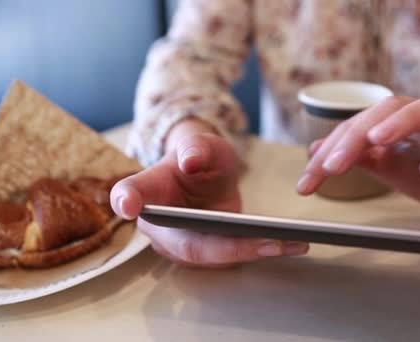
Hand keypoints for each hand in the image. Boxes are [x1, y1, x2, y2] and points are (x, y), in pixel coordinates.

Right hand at [112, 119, 308, 266]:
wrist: (204, 173)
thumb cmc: (197, 156)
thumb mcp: (201, 144)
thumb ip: (196, 149)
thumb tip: (190, 160)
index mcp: (147, 190)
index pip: (130, 195)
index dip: (128, 201)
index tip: (128, 205)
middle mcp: (157, 225)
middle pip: (188, 244)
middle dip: (232, 247)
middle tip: (271, 241)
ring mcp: (178, 244)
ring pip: (212, 257)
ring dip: (253, 252)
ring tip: (291, 243)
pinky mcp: (203, 253)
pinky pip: (228, 257)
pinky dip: (259, 251)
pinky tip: (289, 244)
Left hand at [298, 92, 419, 227]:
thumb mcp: (385, 166)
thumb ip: (355, 156)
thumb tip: (315, 150)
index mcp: (400, 117)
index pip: (360, 123)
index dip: (331, 148)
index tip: (309, 179)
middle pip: (390, 108)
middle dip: (356, 136)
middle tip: (331, 166)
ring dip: (403, 122)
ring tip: (376, 139)